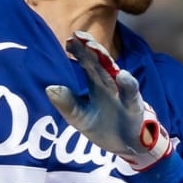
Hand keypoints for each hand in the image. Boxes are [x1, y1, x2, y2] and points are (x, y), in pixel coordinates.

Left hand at [46, 31, 173, 171]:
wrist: (125, 146)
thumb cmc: (102, 127)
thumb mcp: (79, 118)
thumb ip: (66, 104)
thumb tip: (49, 88)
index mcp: (95, 82)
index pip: (86, 62)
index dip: (78, 51)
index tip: (69, 41)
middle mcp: (109, 82)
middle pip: (98, 62)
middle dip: (90, 49)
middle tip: (80, 36)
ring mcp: (122, 92)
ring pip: (113, 72)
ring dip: (105, 59)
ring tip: (95, 48)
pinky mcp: (133, 104)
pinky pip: (131, 93)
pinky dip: (128, 84)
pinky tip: (122, 76)